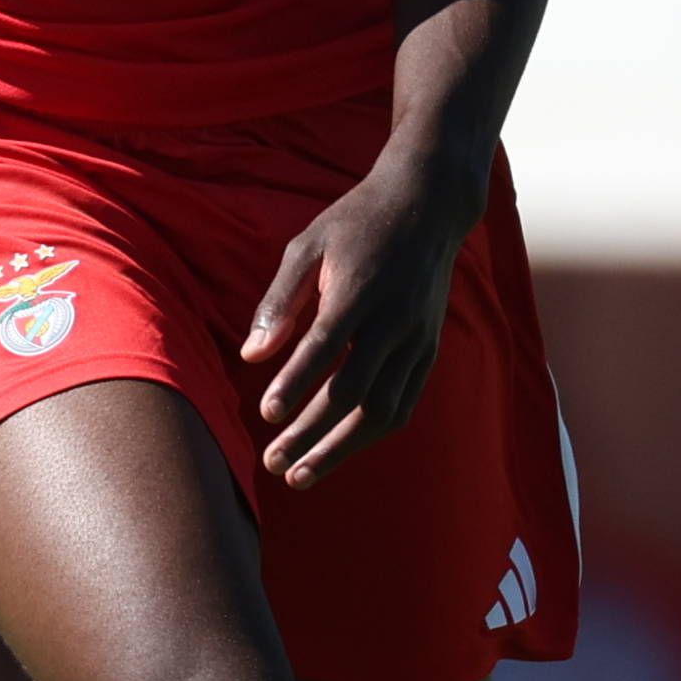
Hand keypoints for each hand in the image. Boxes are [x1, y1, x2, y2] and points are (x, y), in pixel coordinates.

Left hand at [239, 152, 477, 483]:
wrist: (429, 206)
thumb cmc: (356, 223)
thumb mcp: (308, 246)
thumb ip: (279, 301)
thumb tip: (251, 355)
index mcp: (358, 290)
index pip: (324, 347)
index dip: (295, 384)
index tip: (266, 414)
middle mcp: (392, 320)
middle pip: (352, 393)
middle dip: (311, 435)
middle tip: (274, 463)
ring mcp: (416, 339)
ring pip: (381, 410)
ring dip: (340, 449)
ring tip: (301, 475)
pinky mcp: (428, 350)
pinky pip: (403, 404)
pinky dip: (370, 433)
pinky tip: (340, 450)